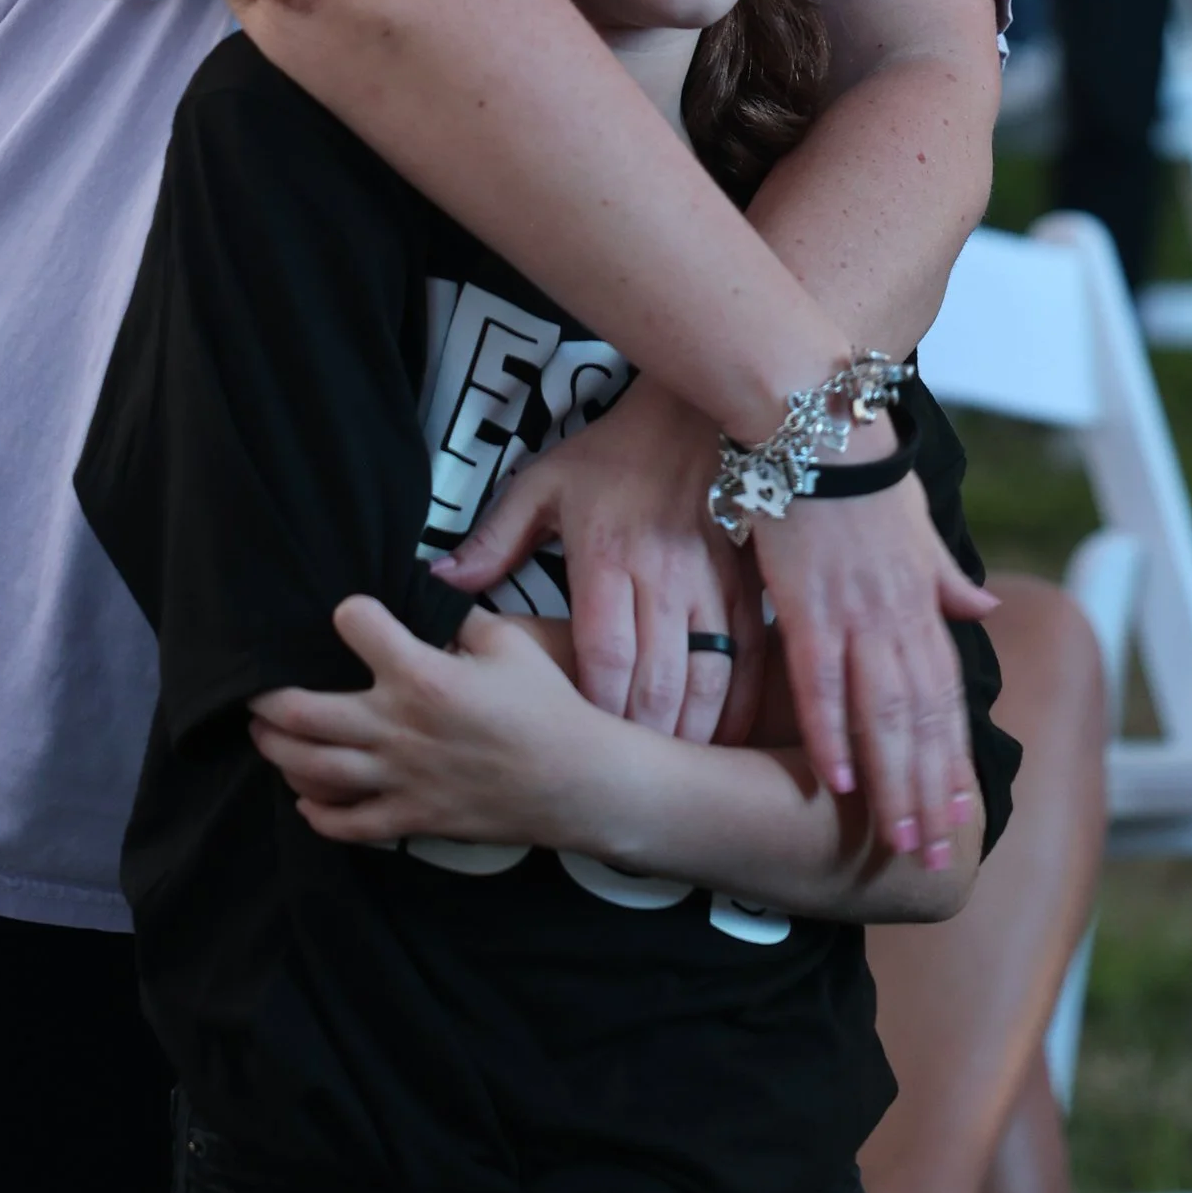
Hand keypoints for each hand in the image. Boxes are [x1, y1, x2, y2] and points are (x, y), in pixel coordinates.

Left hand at [251, 599, 608, 849]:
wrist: (580, 782)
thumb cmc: (548, 707)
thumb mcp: (508, 644)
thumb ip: (458, 619)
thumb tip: (428, 601)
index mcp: (421, 674)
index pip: (355, 624)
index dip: (350, 612)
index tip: (351, 615)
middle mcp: (398, 726)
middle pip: (301, 711)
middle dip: (268, 698)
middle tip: (258, 689)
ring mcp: (400, 778)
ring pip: (311, 769)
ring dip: (277, 750)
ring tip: (266, 735)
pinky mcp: (411, 817)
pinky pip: (347, 824)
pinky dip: (317, 814)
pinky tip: (306, 798)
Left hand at [430, 372, 764, 744]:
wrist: (697, 412)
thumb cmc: (615, 453)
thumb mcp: (544, 483)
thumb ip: (496, 539)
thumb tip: (442, 582)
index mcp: (607, 557)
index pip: (605, 651)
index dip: (598, 708)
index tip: (582, 748)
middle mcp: (663, 578)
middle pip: (659, 679)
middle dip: (642, 739)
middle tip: (622, 780)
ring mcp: (712, 585)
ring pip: (709, 675)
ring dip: (692, 730)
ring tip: (668, 770)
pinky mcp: (747, 586)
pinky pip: (749, 657)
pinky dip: (738, 702)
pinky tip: (723, 736)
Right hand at [752, 466, 996, 863]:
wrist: (814, 418)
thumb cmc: (860, 465)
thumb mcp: (917, 520)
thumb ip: (947, 576)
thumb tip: (986, 611)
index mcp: (922, 599)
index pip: (946, 695)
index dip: (955, 756)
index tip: (962, 811)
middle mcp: (897, 614)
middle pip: (921, 719)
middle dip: (930, 791)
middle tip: (935, 853)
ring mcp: (854, 612)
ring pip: (883, 714)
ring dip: (893, 781)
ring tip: (898, 837)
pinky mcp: (807, 603)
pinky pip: (821, 682)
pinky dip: (830, 731)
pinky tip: (836, 778)